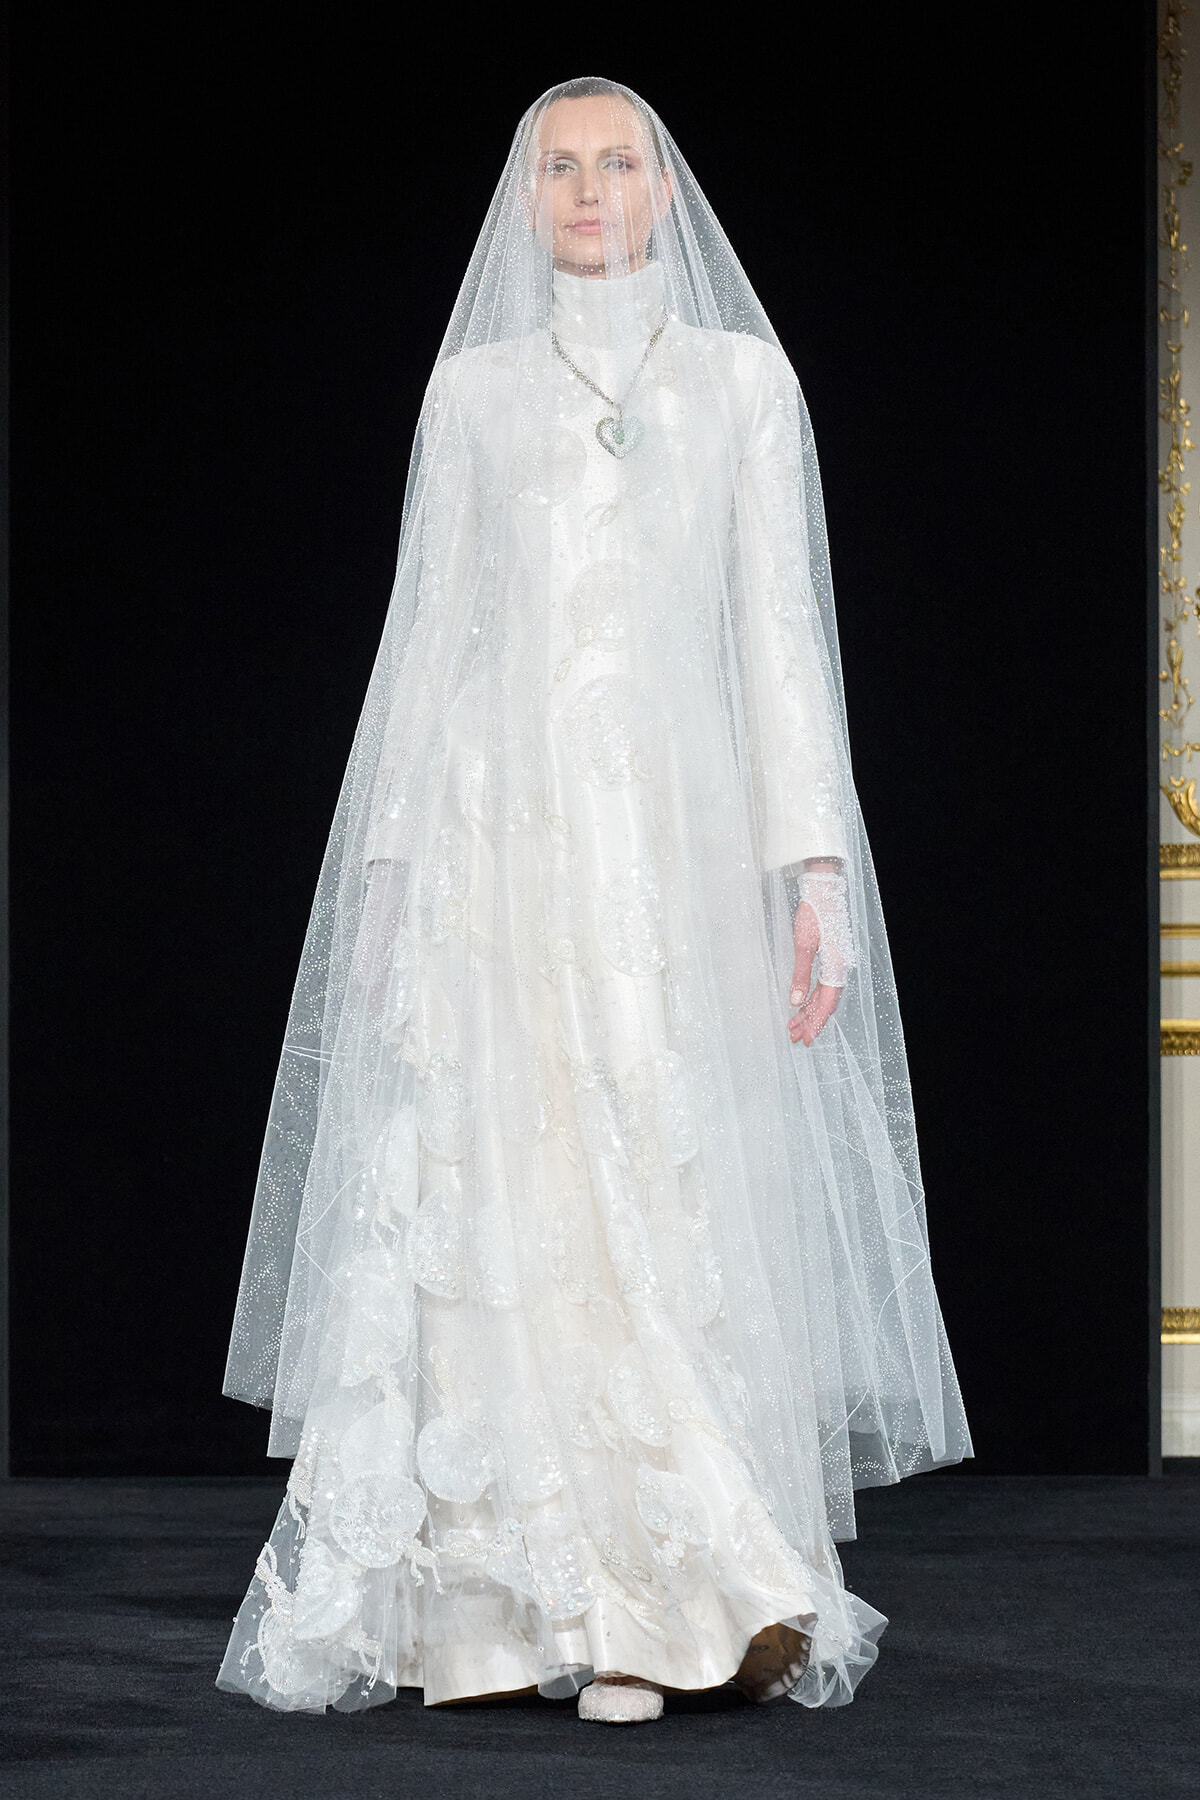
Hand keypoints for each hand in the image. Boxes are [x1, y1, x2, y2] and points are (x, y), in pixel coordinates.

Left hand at [788, 900, 841, 1044]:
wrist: (824, 891)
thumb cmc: (814, 915)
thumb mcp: (803, 945)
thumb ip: (800, 975)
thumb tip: (795, 1002)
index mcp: (837, 966)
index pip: (827, 1003)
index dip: (816, 1023)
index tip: (805, 1039)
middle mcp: (840, 968)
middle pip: (825, 1003)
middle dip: (810, 1021)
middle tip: (794, 1037)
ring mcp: (836, 964)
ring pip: (823, 996)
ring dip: (809, 1012)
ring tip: (793, 1026)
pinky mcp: (831, 959)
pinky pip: (822, 985)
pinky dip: (811, 998)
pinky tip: (801, 1006)